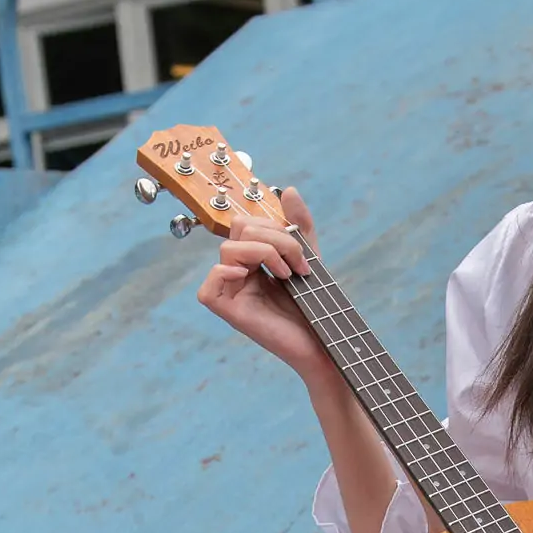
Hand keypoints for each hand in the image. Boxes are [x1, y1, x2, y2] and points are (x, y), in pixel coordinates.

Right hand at [195, 184, 328, 382]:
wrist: (324, 342)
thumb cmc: (315, 305)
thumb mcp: (308, 257)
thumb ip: (299, 226)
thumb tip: (289, 190)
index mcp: (252, 259)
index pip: (247, 224)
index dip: (275, 228)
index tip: (303, 256)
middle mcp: (238, 273)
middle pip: (239, 230)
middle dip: (275, 239)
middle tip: (297, 265)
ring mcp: (231, 292)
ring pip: (228, 249)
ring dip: (264, 253)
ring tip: (286, 275)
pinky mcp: (228, 311)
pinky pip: (209, 285)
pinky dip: (229, 273)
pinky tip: (255, 279)